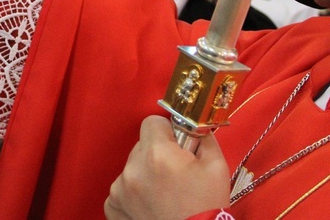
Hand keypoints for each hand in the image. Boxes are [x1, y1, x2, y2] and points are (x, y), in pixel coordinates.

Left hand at [105, 115, 229, 219]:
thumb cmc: (206, 207)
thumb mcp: (216, 167)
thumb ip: (202, 138)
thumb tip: (194, 126)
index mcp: (157, 154)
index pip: (152, 122)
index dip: (167, 131)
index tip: (176, 144)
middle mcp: (133, 169)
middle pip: (142, 146)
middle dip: (157, 154)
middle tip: (175, 173)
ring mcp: (120, 189)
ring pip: (132, 167)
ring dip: (146, 174)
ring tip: (165, 194)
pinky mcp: (113, 206)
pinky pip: (123, 188)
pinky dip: (135, 194)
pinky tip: (152, 205)